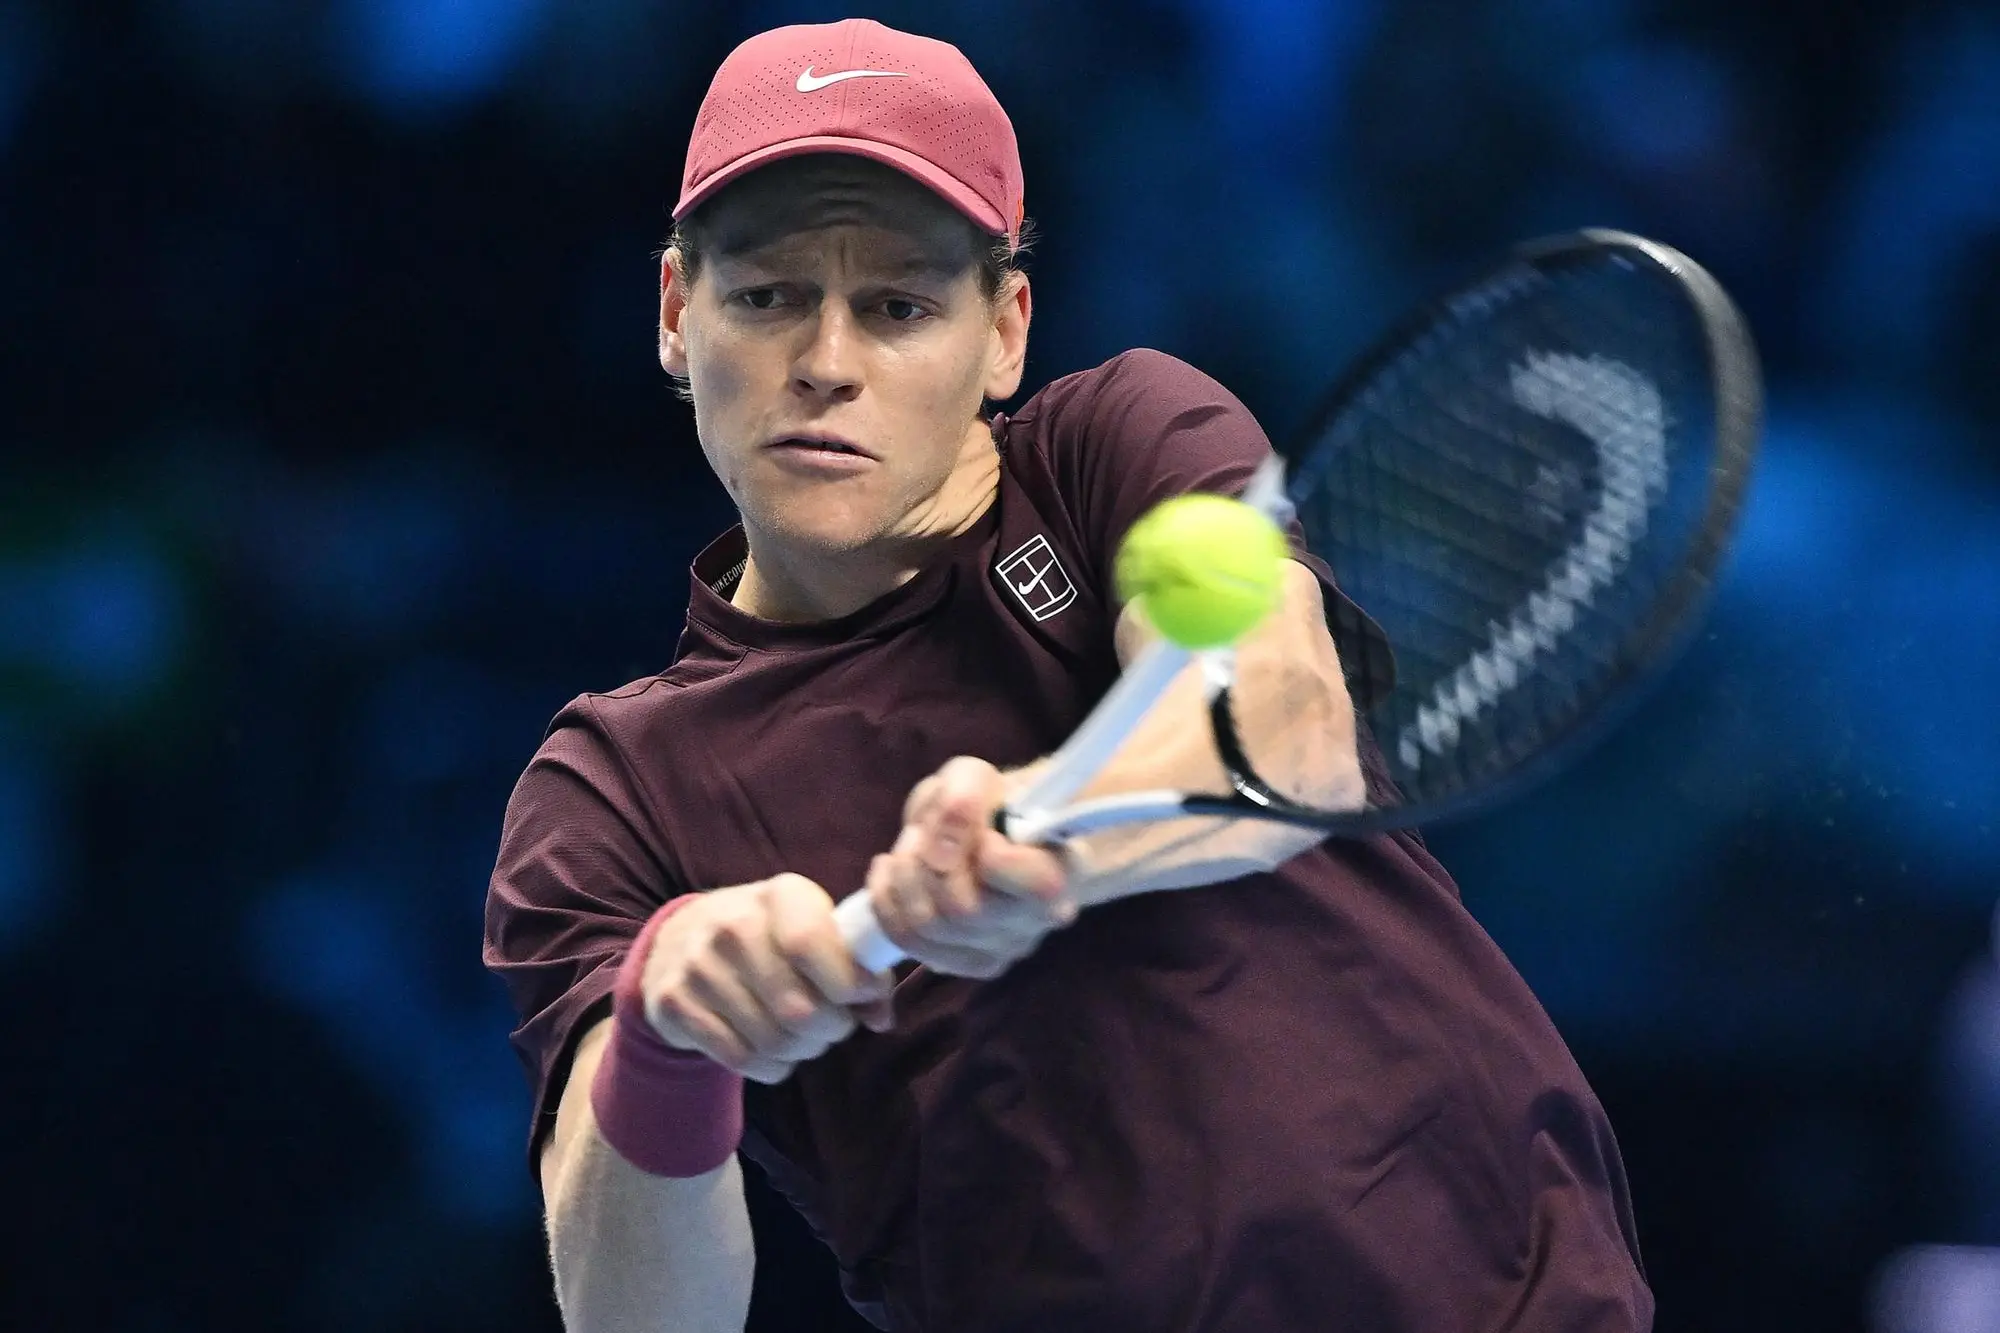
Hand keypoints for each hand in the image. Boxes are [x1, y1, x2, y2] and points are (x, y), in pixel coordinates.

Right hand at [639, 875, 896, 1083]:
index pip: (811, 945)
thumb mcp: (816, 931)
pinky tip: (772, 1050)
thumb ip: (858, 970)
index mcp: (781, 895)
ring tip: (804, 1037)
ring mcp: (698, 965)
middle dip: (831, 1029)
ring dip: (803, 1050)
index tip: (862, 996)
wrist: (682, 939)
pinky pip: (743, 1059)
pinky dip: (771, 1066)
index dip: (849, 983)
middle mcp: (733, 924)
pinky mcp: (674, 1004)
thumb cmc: (772, 939)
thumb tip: (881, 1016)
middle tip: (832, 1025)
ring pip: (774, 1041)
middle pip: (800, 1008)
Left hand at [863, 756, 1076, 978]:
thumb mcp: (976, 779)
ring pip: (930, 929)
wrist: (996, 833)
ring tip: (908, 849)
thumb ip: (962, 802)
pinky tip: (890, 874)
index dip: (978, 847)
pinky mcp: (966, 963)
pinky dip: (887, 903)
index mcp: (1059, 871)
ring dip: (903, 880)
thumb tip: (938, 854)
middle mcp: (1038, 922)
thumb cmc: (993, 803)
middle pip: (962, 909)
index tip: (981, 829)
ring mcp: (1004, 950)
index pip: (1013, 878)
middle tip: (924, 833)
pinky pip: (911, 944)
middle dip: (925, 862)